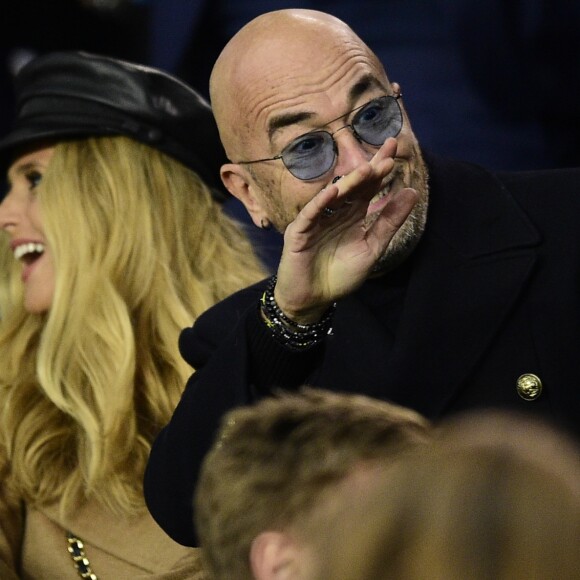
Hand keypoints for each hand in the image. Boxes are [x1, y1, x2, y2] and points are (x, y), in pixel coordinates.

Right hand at [274, 137, 417, 322]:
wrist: (314, 299)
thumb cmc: (340, 275)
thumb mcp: (372, 248)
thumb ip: (389, 222)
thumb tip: (412, 192)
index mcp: (353, 215)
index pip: (368, 188)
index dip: (380, 171)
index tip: (395, 149)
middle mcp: (335, 212)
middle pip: (353, 187)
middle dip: (369, 172)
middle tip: (387, 155)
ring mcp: (316, 220)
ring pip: (333, 197)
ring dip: (349, 183)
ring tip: (367, 169)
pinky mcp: (299, 233)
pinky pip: (310, 214)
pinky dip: (320, 203)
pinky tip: (334, 190)